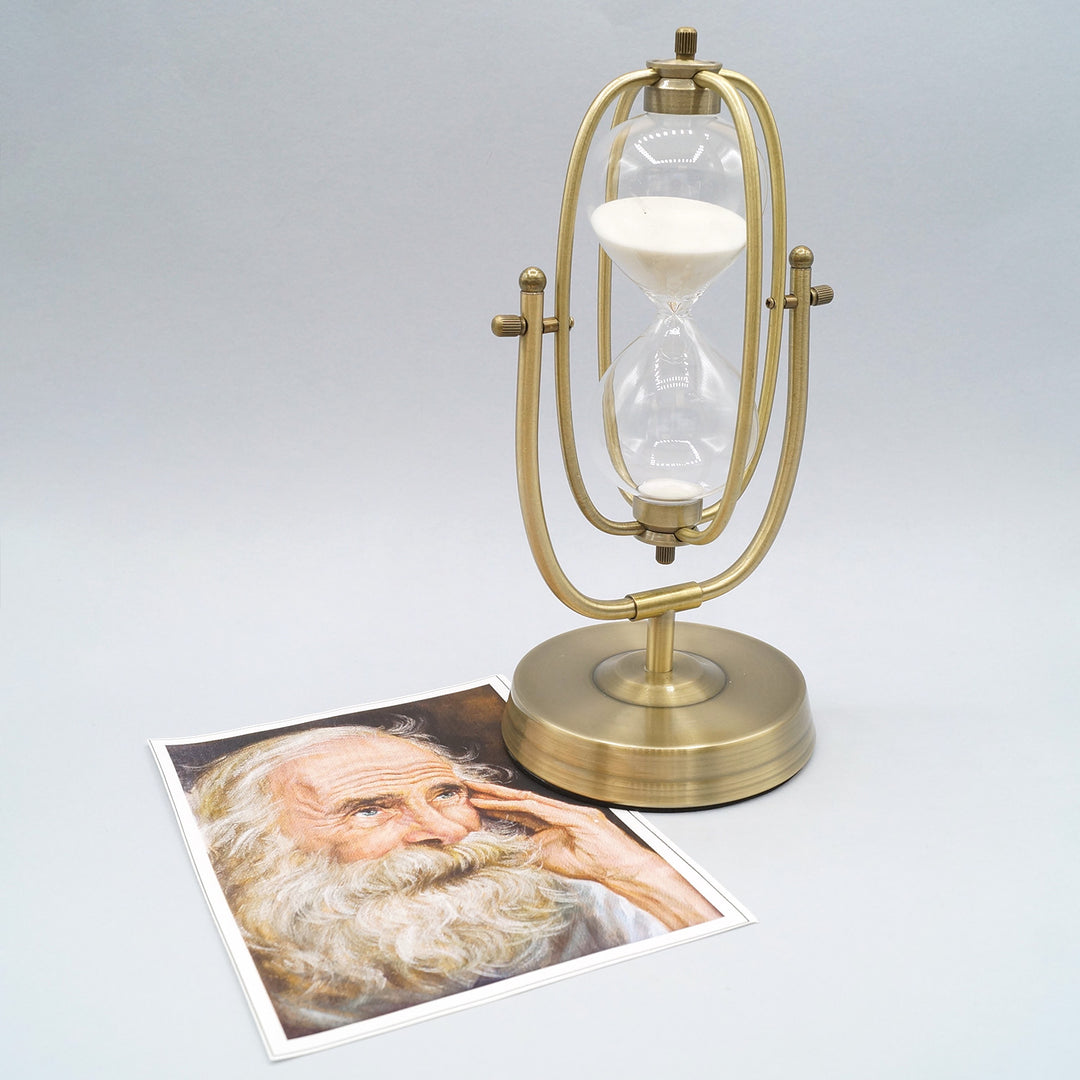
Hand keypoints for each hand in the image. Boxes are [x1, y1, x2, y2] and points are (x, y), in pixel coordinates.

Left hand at [466, 781, 720, 929]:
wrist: (622, 868)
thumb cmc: (594, 864)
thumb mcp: (555, 859)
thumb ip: (535, 850)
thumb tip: (511, 849)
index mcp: (554, 822)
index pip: (520, 811)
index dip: (497, 805)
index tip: (476, 801)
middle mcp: (559, 811)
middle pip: (520, 800)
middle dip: (493, 794)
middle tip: (468, 786)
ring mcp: (569, 811)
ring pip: (528, 800)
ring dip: (501, 797)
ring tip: (477, 793)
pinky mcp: (577, 817)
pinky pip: (544, 810)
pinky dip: (523, 806)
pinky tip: (505, 803)